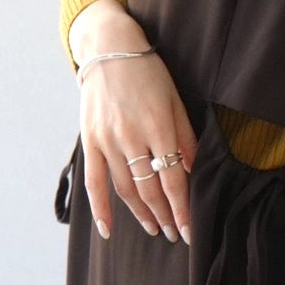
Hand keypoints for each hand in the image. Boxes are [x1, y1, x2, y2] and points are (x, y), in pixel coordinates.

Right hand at [73, 2, 198, 244]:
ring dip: (142, 214)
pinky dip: (101, 208)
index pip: (173, 179)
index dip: (182, 208)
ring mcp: (108, 140)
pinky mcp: (90, 141)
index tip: (190, 230)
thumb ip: (185, 137)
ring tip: (156, 228)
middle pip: (150, 189)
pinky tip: (108, 229)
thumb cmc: (149, 73)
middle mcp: (132, 136)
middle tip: (176, 234)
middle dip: (166, 215)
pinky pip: (95, 182)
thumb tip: (193, 171)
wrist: (110, 50)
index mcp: (158, 125)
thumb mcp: (175, 99)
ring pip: (125, 189)